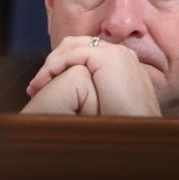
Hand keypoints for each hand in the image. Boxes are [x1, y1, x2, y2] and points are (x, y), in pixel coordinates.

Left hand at [25, 36, 160, 116]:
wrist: (141, 133)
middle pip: (75, 46)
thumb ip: (95, 93)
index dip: (62, 66)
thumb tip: (74, 98)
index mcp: (122, 62)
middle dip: (53, 63)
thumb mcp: (108, 104)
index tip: (45, 86)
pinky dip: (54, 68)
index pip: (84, 52)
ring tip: (36, 86)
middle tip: (36, 85)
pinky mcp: (107, 57)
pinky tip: (43, 83)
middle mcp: (120, 53)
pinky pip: (71, 55)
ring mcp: (115, 52)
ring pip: (71, 48)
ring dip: (50, 66)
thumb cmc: (126, 127)